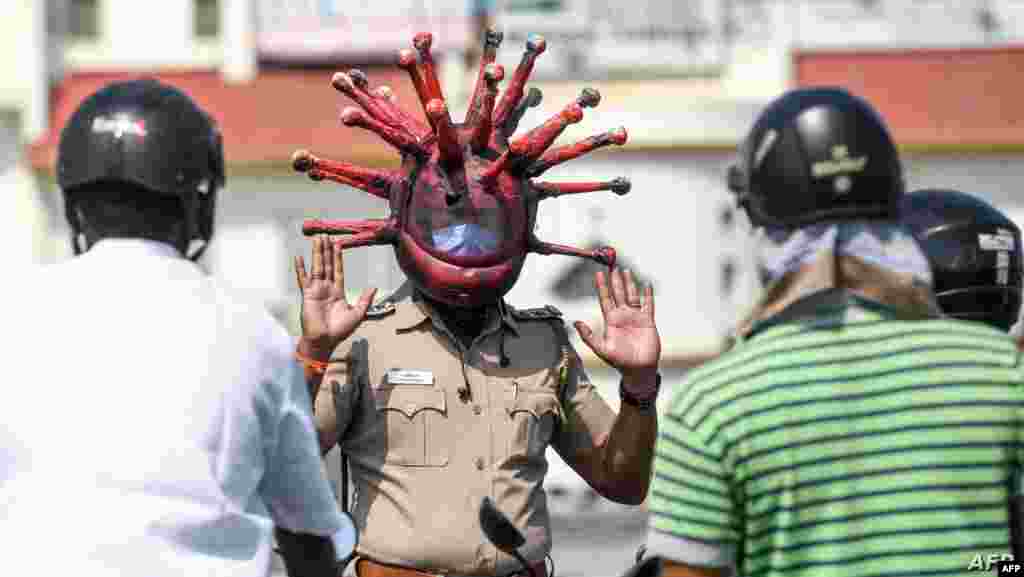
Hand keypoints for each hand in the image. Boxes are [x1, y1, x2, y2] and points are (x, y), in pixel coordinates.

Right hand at [294, 235, 376, 359]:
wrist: (325, 341)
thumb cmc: (340, 331)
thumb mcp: (358, 314)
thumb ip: (365, 300)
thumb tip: (374, 287)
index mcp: (337, 292)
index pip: (338, 270)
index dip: (338, 257)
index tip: (337, 244)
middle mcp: (326, 288)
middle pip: (327, 264)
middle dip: (326, 250)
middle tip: (325, 235)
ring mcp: (316, 290)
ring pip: (317, 267)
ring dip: (317, 253)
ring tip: (317, 239)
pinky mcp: (307, 295)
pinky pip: (303, 279)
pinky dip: (300, 268)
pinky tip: (298, 257)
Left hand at [574, 269, 659, 389]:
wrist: (638, 369)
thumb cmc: (619, 361)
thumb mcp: (601, 348)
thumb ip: (588, 336)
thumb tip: (574, 322)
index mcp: (611, 320)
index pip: (605, 299)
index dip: (602, 286)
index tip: (598, 274)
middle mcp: (623, 316)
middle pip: (618, 293)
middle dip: (615, 280)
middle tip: (612, 266)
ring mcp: (635, 317)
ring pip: (632, 295)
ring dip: (629, 283)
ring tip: (626, 270)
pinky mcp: (648, 321)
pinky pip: (648, 304)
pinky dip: (648, 294)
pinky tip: (646, 284)